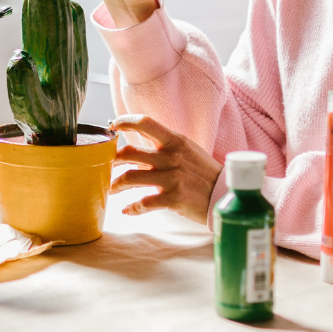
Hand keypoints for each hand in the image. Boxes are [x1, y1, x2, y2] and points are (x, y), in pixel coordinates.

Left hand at [108, 113, 222, 224]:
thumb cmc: (205, 173)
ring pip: (130, 177)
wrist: (226, 195)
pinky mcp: (174, 198)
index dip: (125, 121)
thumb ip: (166, 144)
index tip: (112, 126)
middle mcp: (171, 157)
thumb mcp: (188, 150)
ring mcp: (172, 177)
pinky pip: (144, 203)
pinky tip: (127, 210)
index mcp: (175, 141)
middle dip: (112, 161)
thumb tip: (140, 140)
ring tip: (111, 190)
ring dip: (116, 185)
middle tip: (106, 168)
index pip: (145, 123)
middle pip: (129, 152)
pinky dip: (131, 208)